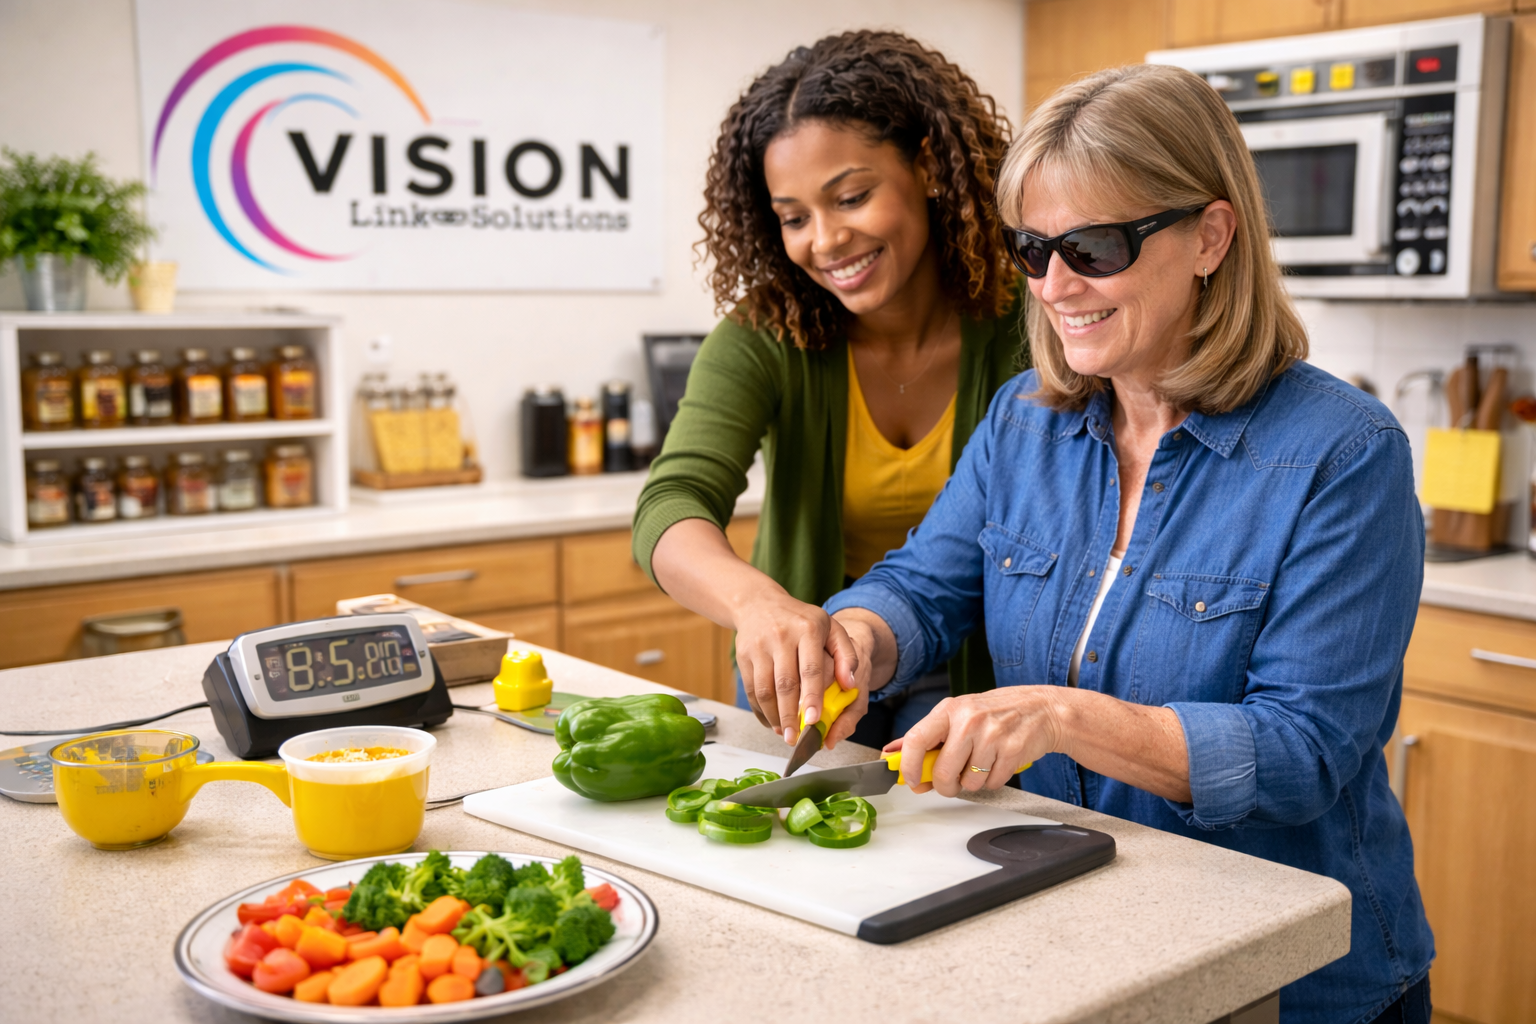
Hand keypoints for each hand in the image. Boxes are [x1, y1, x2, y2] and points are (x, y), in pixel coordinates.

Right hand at [733, 589, 860, 742]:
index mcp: (807, 630)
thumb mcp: (831, 628)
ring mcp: (759, 647)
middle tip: (796, 739)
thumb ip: (847, 655)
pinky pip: (750, 690)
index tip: (814, 720)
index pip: (810, 668)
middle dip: (790, 715)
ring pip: (764, 690)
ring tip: (784, 732)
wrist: (759, 604)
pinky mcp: (744, 656)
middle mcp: (781, 637)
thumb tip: (850, 684)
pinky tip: (771, 720)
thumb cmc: (801, 620)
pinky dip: (760, 710)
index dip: (812, 696)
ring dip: (773, 716)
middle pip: (785, 684)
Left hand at [885, 688, 1063, 796]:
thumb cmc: (996, 712)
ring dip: (973, 783)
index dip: (908, 766)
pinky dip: (993, 780)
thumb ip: (928, 735)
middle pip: (943, 772)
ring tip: (983, 762)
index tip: (911, 781)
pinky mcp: (1012, 750)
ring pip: (969, 783)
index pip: (916, 740)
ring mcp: (992, 735)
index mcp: (949, 709)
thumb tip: (893, 754)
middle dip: (945, 787)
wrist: (1042, 709)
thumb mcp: (959, 714)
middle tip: (952, 782)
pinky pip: (992, 783)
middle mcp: (969, 720)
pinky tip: (999, 762)